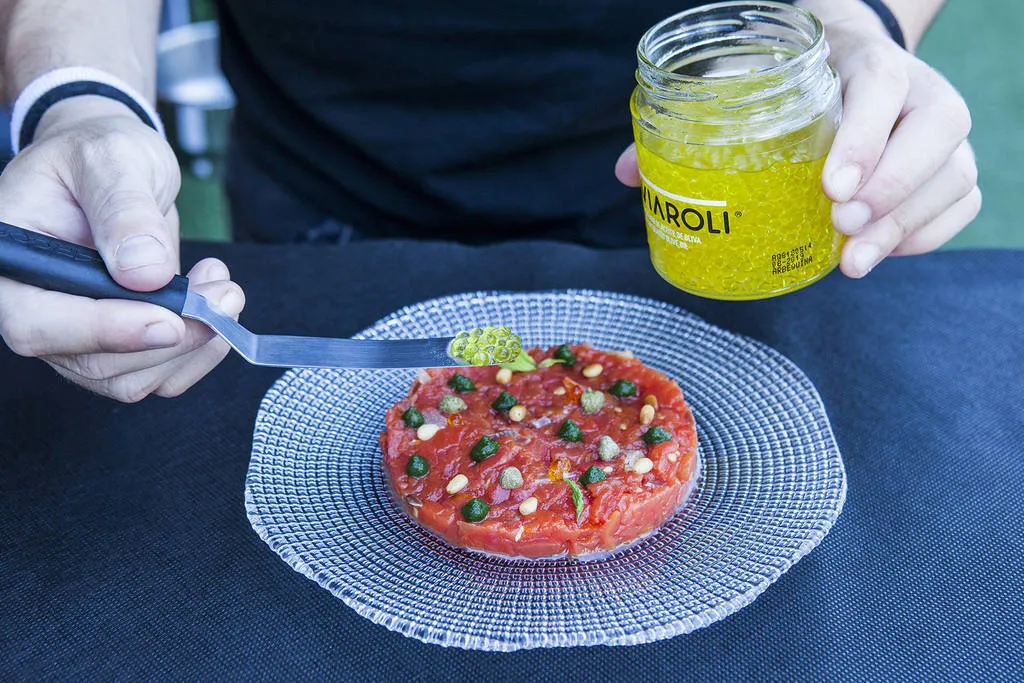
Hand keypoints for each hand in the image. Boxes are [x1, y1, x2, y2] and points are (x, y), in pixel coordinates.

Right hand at [0, 98, 243, 401]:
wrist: (116, 169)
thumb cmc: (100, 155)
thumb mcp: (113, 159)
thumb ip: (124, 210)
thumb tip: (144, 272)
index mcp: (7, 260)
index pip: (35, 322)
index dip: (103, 331)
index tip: (168, 321)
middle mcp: (32, 307)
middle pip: (92, 362)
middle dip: (170, 337)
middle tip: (223, 294)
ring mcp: (73, 334)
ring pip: (131, 377)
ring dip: (193, 344)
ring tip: (222, 287)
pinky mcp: (114, 344)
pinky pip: (158, 373)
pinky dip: (198, 350)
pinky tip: (213, 303)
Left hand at [615, 1, 979, 277]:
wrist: (846, 64)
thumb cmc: (789, 79)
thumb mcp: (745, 80)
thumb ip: (695, 118)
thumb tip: (625, 173)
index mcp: (863, 61)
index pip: (882, 86)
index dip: (865, 138)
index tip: (831, 188)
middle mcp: (916, 90)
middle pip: (938, 130)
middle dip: (893, 188)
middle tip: (840, 225)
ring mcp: (939, 130)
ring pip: (955, 173)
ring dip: (906, 225)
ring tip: (853, 260)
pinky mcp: (949, 165)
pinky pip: (960, 203)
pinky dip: (925, 235)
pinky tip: (878, 253)